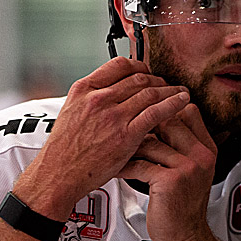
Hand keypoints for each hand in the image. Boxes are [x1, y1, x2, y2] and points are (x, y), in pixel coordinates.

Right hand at [14, 57, 189, 219]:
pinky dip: (173, 104)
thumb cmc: (64, 150)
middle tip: (166, 85)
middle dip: (157, 80)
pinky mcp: (126, 134)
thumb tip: (111, 91)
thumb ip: (92, 98)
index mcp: (84, 90)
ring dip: (169, 91)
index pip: (119, 65)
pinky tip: (182, 102)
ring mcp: (113, 116)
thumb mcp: (70, 112)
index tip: (147, 71)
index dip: (139, 66)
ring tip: (180, 93)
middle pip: (138, 78)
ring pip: (150, 93)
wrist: (58, 175)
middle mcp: (98, 99)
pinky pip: (156, 113)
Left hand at [118, 102, 217, 240]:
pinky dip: (126, 167)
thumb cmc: (182, 205)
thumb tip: (157, 120)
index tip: (149, 119)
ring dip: (131, 148)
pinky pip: (141, 163)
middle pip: (169, 121)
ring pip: (152, 142)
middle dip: (145, 127)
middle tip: (129, 135)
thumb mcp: (192, 170)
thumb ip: (182, 146)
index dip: (166, 111)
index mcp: (207, 149)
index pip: (188, 112)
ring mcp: (188, 167)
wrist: (186, 236)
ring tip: (120, 153)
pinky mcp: (171, 180)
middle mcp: (201, 155)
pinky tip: (120, 169)